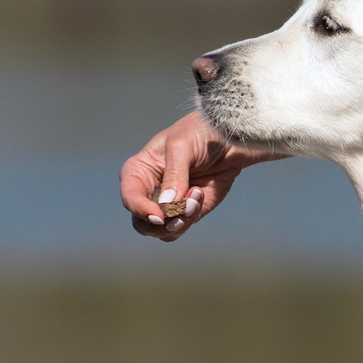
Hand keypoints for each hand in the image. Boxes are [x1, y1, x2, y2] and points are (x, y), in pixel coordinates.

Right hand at [120, 112, 285, 240]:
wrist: (231, 135)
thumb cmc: (199, 131)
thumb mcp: (181, 146)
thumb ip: (174, 176)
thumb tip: (166, 205)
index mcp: (139, 172)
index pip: (130, 198)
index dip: (140, 209)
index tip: (159, 216)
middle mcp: (150, 191)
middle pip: (142, 223)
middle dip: (161, 224)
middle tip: (182, 212)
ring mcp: (170, 203)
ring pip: (162, 231)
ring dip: (179, 221)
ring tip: (197, 195)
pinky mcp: (191, 210)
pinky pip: (184, 226)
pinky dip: (192, 217)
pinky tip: (201, 193)